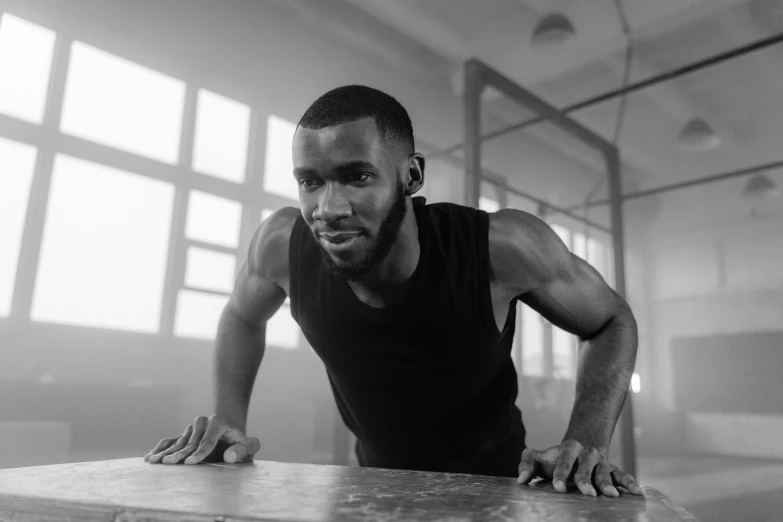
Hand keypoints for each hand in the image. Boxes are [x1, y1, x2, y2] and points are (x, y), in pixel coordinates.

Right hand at [144, 414, 259, 464]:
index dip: (200, 451)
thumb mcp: (249, 446)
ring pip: (178, 441)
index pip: (209, 439)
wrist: (231, 435)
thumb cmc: (242, 444)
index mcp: (219, 422)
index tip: (191, 463)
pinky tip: (149, 457)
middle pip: (191, 440)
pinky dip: (160, 449)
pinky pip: (169, 441)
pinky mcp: (183, 436)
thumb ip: (242, 450)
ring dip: (166, 452)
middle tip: (170, 463)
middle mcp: (203, 423)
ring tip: (155, 462)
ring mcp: (191, 429)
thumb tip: (229, 456)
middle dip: (180, 453)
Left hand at [516, 440, 643, 496]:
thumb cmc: (554, 458)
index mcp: (568, 449)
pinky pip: (622, 475)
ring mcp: (601, 462)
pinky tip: (638, 493)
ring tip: (611, 495)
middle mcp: (587, 454)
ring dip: (608, 483)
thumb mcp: (539, 458)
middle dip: (585, 479)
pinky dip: (630, 483)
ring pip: (605, 471)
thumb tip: (521, 480)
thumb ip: (527, 465)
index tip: (558, 487)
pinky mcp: (612, 470)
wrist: (579, 447)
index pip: (564, 461)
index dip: (561, 474)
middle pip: (585, 466)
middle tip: (587, 492)